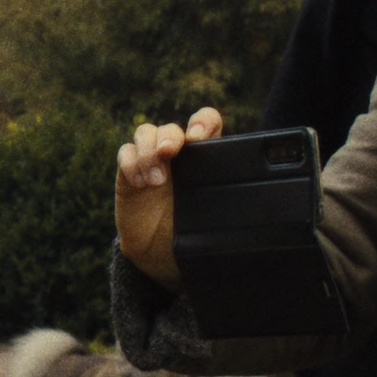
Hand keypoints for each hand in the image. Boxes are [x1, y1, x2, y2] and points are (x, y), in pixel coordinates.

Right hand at [115, 107, 227, 289]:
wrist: (159, 255)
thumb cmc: (190, 232)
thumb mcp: (214, 216)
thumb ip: (226, 201)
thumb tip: (252, 203)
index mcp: (202, 155)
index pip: (205, 121)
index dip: (201, 121)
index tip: (198, 137)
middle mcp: (176, 153)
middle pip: (170, 128)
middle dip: (169, 137)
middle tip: (169, 153)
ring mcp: (150, 160)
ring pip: (145, 133)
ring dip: (147, 151)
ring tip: (154, 181)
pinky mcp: (128, 172)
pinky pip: (125, 153)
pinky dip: (131, 164)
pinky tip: (138, 183)